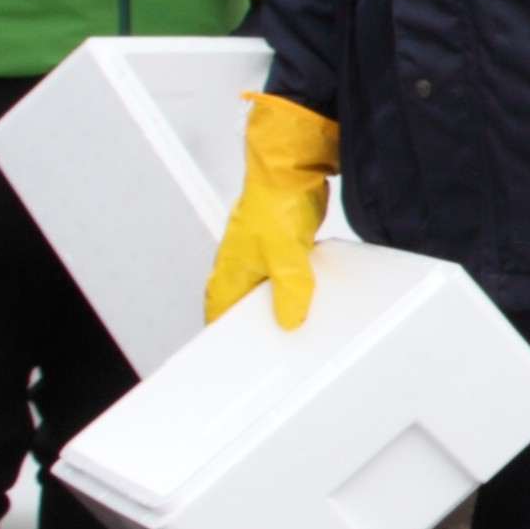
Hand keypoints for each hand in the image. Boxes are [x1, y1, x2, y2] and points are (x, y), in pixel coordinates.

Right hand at [210, 91, 337, 328]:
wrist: (290, 171)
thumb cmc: (273, 204)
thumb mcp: (285, 257)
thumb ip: (289, 292)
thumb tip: (290, 320)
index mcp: (227, 275)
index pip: (218, 316)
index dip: (226, 337)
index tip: (240, 357)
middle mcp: (239, 267)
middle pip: (244, 307)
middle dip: (259, 324)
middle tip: (277, 344)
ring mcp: (259, 256)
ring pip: (267, 291)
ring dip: (281, 303)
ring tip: (299, 321)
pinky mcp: (279, 247)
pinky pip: (285, 276)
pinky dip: (295, 286)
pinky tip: (312, 293)